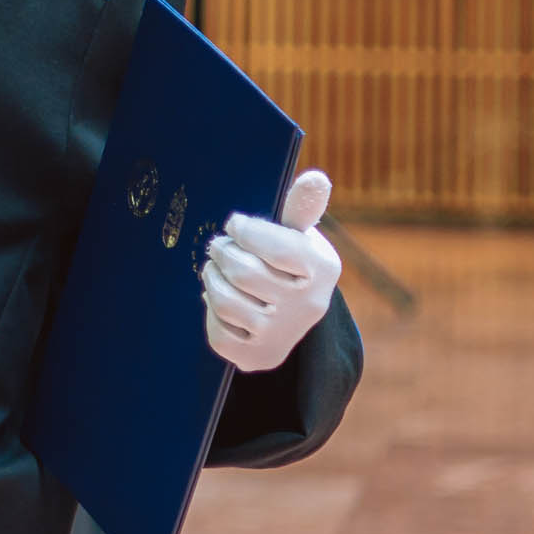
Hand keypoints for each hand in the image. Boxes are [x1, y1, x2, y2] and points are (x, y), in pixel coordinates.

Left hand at [203, 169, 342, 372]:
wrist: (289, 315)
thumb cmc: (287, 262)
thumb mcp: (297, 234)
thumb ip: (299, 208)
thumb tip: (315, 178)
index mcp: (322, 268)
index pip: (278, 245)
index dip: (245, 230)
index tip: (234, 224)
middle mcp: (309, 305)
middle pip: (244, 272)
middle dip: (222, 252)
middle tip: (218, 246)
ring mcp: (283, 334)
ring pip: (225, 300)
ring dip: (211, 277)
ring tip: (215, 268)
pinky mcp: (258, 356)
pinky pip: (217, 333)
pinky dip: (210, 311)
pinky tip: (219, 300)